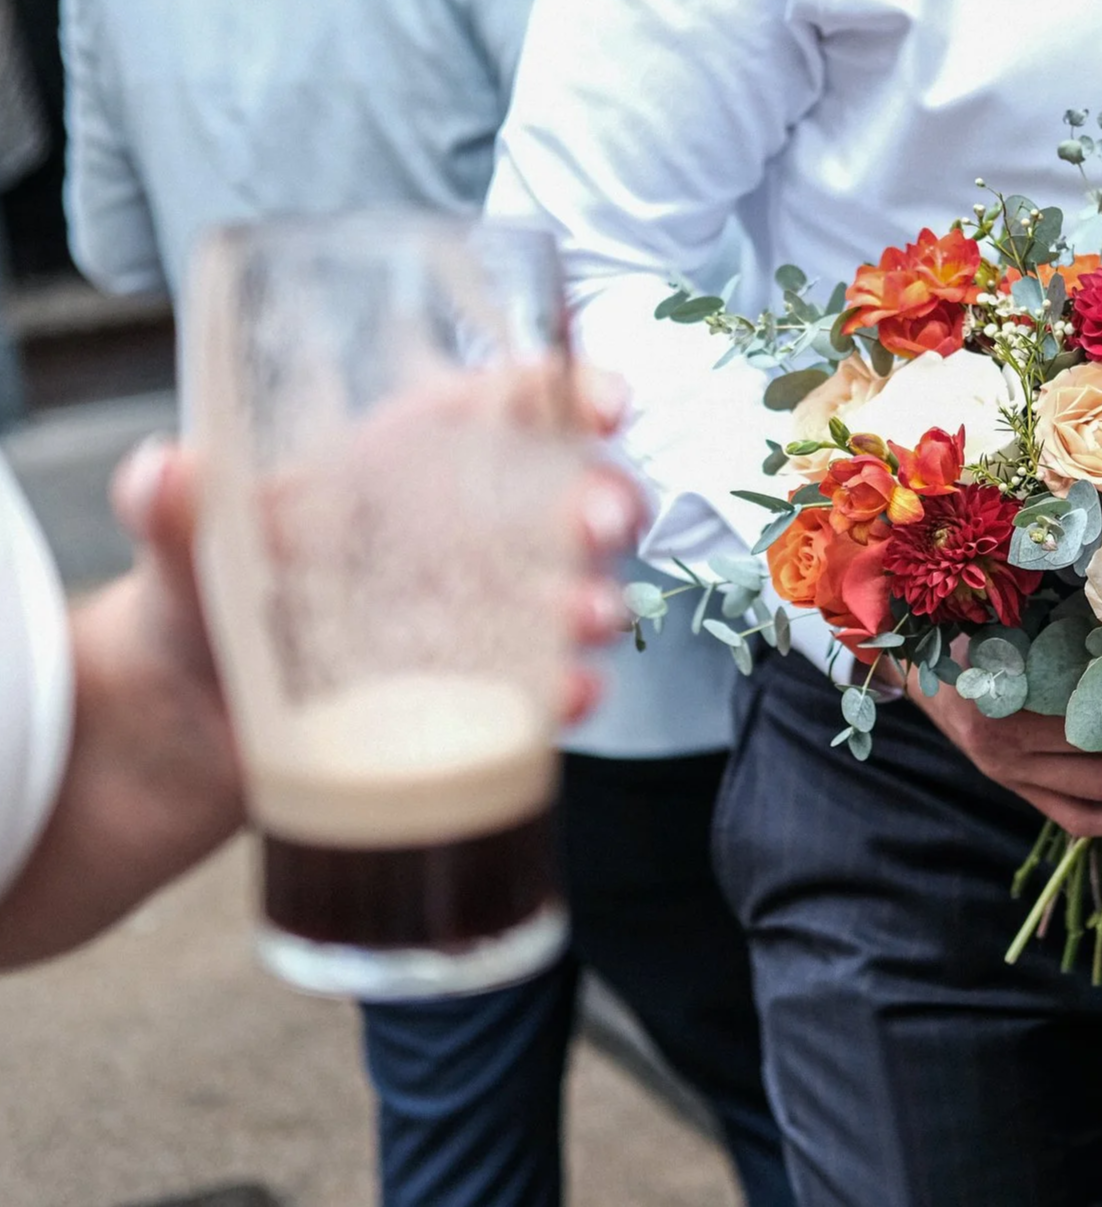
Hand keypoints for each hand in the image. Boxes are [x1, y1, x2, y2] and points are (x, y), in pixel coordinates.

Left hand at [0, 364, 644, 968]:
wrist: (192, 715)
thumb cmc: (199, 596)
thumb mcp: (183, 541)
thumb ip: (172, 505)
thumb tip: (164, 471)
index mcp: (403, 464)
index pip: (500, 407)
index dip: (565, 393)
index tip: (607, 403)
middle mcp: (460, 533)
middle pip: (562, 496)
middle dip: (602, 499)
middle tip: (601, 524)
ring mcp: (478, 616)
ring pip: (568, 590)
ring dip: (596, 597)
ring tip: (589, 618)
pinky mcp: (476, 695)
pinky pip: (540, 687)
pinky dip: (566, 691)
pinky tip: (570, 696)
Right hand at [906, 664, 1101, 837]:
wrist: (922, 682)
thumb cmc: (969, 648)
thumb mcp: (1004, 638)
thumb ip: (1054, 645)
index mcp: (1003, 713)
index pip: (1087, 729)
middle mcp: (1008, 755)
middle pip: (1098, 776)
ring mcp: (1013, 779)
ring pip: (1091, 809)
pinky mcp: (1019, 792)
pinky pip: (1074, 820)